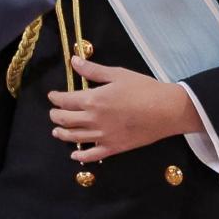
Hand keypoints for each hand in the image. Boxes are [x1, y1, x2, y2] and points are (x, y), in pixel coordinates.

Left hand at [48, 55, 202, 161]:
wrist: (165, 110)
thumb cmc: (142, 88)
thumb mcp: (117, 74)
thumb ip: (93, 70)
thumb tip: (73, 61)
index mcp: (93, 100)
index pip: (66, 100)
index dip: (56, 98)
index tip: (52, 96)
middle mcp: (93, 120)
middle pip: (66, 120)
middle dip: (56, 115)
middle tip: (53, 112)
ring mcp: (103, 136)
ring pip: (75, 138)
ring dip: (62, 134)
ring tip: (57, 131)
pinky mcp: (114, 148)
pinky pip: (93, 155)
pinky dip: (81, 156)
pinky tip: (75, 156)